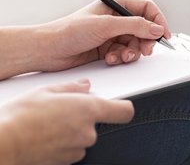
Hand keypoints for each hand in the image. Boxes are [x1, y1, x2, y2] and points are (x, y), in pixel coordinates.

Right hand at [0, 80, 133, 164]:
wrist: (3, 144)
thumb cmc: (21, 117)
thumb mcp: (46, 91)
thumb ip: (72, 87)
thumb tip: (84, 86)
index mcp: (88, 110)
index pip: (124, 111)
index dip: (122, 107)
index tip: (118, 105)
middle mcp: (88, 132)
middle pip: (98, 123)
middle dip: (83, 117)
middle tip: (62, 110)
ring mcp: (78, 149)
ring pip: (82, 137)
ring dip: (72, 131)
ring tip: (49, 123)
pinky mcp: (67, 162)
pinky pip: (71, 149)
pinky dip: (63, 143)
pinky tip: (46, 135)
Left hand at [38, 0, 170, 71]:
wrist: (48, 50)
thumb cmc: (69, 31)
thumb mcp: (106, 25)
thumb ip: (134, 26)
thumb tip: (157, 29)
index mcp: (116, 5)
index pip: (147, 9)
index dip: (158, 21)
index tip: (163, 35)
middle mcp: (116, 19)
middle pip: (144, 29)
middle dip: (146, 41)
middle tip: (145, 50)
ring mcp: (113, 34)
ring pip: (136, 43)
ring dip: (132, 52)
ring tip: (123, 56)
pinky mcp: (108, 49)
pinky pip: (125, 53)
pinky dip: (121, 58)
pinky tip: (111, 59)